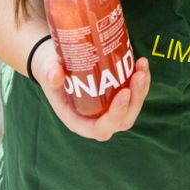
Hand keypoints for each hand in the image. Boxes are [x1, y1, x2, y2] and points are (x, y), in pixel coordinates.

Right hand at [31, 39, 150, 140]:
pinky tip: (141, 63)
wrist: (56, 60)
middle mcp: (96, 118)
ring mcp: (109, 107)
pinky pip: (134, 93)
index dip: (116, 115)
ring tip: (142, 65)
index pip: (101, 129)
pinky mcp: (117, 94)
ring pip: (132, 107)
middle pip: (123, 120)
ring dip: (142, 88)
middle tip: (138, 76)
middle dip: (135, 99)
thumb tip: (55, 74)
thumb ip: (49, 73)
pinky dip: (141, 80)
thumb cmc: (51, 69)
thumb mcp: (47, 70)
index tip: (124, 93)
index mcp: (79, 120)